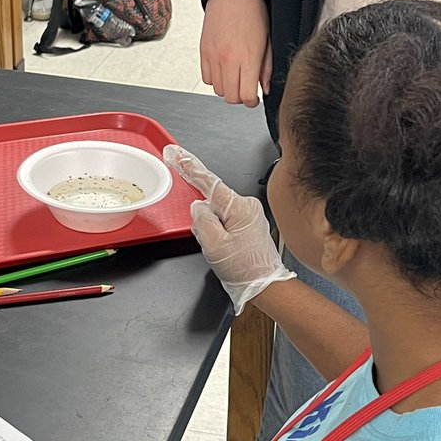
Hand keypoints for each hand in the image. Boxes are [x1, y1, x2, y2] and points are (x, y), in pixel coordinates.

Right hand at [164, 145, 294, 313]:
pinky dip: (219, 235)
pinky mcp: (248, 225)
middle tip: (213, 244)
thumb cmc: (245, 270)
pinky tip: (226, 250)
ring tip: (223, 252)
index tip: (176, 154)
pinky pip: (224, 223)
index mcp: (239, 207)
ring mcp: (249, 215)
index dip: (189, 167)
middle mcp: (247, 206)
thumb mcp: (214, 245)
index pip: (209, 181)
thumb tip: (198, 207)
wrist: (264, 286)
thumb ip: (201, 220)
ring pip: (216, 215)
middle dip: (204, 222)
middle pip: (211, 203)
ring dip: (212, 231)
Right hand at [200, 0, 271, 107]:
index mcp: (248, 57)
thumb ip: (267, 67)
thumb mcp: (267, 40)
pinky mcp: (203, 52)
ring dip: (227, 88)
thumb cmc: (253, 11)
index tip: (255, 98)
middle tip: (246, 89)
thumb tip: (264, 88)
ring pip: (217, 90)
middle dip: (240, 97)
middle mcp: (228, 59)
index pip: (246, 96)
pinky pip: (206, 78)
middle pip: (230, 97)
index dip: (252, 101)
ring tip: (236, 77)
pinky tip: (224, 70)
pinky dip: (215, 79)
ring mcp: (214, 56)